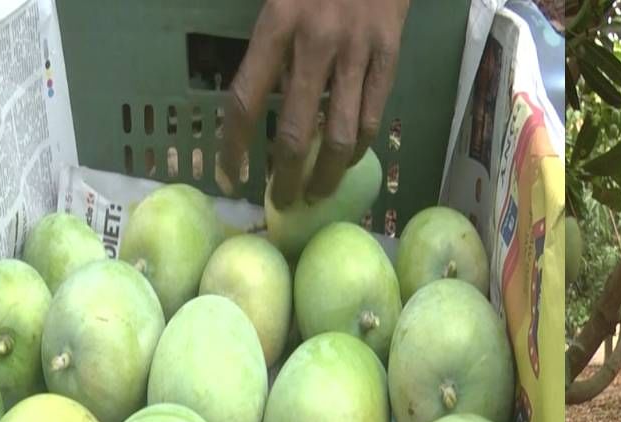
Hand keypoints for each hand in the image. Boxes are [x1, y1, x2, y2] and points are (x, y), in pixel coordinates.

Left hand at [219, 0, 408, 205]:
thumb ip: (270, 44)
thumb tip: (261, 102)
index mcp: (278, 21)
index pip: (247, 99)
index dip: (235, 144)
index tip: (231, 173)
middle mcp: (317, 41)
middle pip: (297, 131)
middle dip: (286, 177)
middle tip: (281, 200)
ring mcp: (358, 51)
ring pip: (343, 135)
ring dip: (327, 174)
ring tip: (317, 194)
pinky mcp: (390, 56)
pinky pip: (373, 115)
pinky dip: (360, 145)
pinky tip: (347, 160)